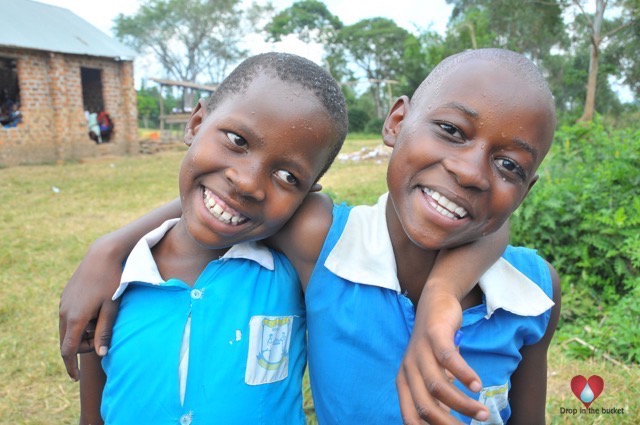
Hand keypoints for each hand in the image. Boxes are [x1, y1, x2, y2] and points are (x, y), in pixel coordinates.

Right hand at [59, 239, 121, 380]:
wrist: (102, 255)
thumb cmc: (112, 281)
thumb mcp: (112, 308)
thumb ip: (105, 331)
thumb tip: (101, 353)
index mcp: (75, 318)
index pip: (68, 350)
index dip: (71, 366)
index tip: (76, 378)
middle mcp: (64, 312)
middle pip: (67, 341)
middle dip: (81, 348)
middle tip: (100, 343)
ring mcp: (63, 303)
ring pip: (67, 329)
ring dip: (80, 334)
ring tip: (100, 325)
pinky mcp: (66, 296)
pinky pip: (68, 316)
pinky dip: (78, 323)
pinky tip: (94, 314)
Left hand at [397, 290, 488, 423]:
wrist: (435, 303)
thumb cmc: (434, 346)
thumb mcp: (432, 374)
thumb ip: (436, 398)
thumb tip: (449, 424)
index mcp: (404, 383)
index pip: (411, 417)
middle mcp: (408, 369)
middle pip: (425, 406)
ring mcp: (419, 351)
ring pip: (438, 386)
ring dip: (463, 404)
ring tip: (483, 413)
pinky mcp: (433, 335)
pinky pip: (448, 359)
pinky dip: (464, 375)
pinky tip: (478, 386)